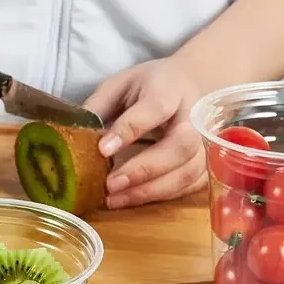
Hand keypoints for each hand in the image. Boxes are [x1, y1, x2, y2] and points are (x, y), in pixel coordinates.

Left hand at [83, 58, 207, 208]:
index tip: (103, 149)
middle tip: (110, 185)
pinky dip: (161, 196)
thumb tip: (75, 135)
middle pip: (180, 146)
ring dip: (150, 191)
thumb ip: (99, 106)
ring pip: (187, 172)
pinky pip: (189, 186)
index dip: (130, 129)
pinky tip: (132, 199)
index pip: (154, 108)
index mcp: (169, 88)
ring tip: (114, 199)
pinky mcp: (207, 164)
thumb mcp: (121, 84)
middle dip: (144, 169)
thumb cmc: (151, 86)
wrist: (193, 83)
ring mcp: (206, 142)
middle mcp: (194, 115)